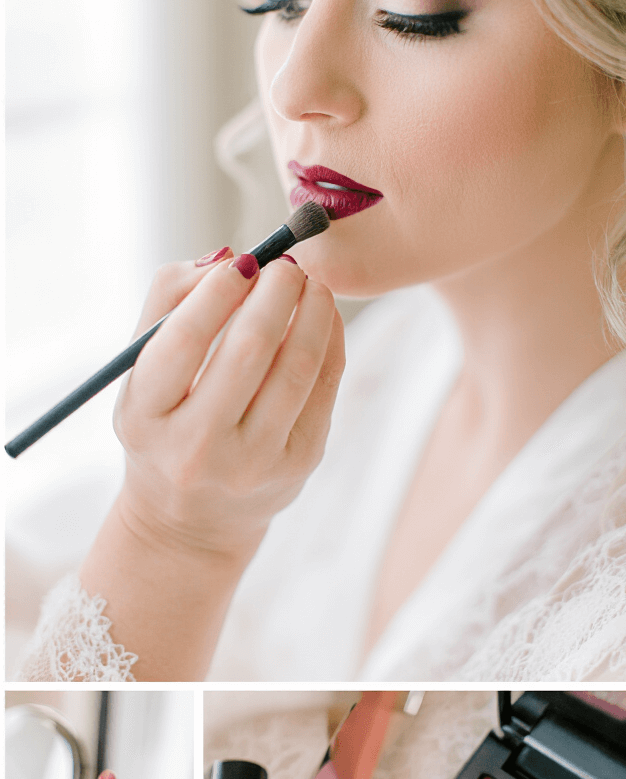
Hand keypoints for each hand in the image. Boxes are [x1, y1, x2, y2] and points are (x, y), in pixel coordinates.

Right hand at [112, 250, 344, 565]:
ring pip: (297, 368)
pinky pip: (324, 387)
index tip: (243, 261)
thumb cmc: (165, 422)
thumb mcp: (142, 373)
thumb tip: (227, 259)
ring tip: (311, 284)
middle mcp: (196, 448)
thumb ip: (169, 302)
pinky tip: (324, 316)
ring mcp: (253, 463)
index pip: (183, 341)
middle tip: (288, 264)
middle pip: (248, 350)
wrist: (191, 519)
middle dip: (276, 293)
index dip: (218, 291)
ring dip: (313, 311)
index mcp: (145, 418)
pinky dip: (330, 340)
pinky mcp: (298, 464)